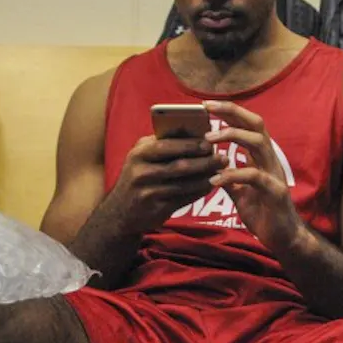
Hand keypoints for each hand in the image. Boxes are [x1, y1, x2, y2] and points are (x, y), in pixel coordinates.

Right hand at [104, 136, 226, 234]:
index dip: (190, 144)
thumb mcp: (141, 157)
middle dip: (204, 161)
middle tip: (223, 157)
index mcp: (139, 154)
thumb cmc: (138, 177)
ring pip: (185, 184)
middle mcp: (141, 173)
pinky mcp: (157, 210)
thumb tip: (193, 130)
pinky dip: (199, 191)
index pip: (167, 145)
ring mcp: (149, 193)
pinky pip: (184, 199)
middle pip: (179, 165)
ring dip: (206, 177)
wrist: (120, 213)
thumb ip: (162, 143)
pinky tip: (211, 185)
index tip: (209, 142)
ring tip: (221, 171)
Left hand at [203, 100, 304, 252]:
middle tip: (207, 107)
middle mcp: (270, 160)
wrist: (284, 238)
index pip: (248, 125)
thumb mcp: (239, 192)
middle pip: (256, 125)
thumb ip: (228, 176)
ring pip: (258, 143)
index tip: (206, 105)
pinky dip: (233, 174)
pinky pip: (254, 176)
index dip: (230, 112)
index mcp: (262, 157)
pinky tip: (214, 179)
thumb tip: (209, 165)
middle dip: (232, 112)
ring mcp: (274, 174)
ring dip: (232, 136)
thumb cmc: (264, 213)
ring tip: (208, 140)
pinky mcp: (275, 192)